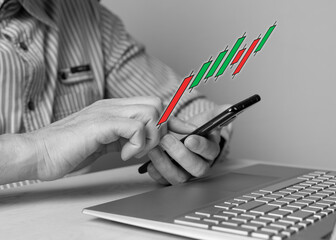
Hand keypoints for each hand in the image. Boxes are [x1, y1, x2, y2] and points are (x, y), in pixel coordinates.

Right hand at [23, 97, 164, 180]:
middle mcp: (112, 106)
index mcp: (114, 108)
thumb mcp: (104, 142)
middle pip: (157, 104)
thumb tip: (143, 143)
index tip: (181, 131)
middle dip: (160, 129)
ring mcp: (106, 112)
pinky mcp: (100, 124)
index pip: (153, 104)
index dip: (171, 118)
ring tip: (132, 152)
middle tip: (146, 147)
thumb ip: (122, 138)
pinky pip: (135, 127)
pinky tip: (122, 155)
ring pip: (151, 112)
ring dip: (149, 138)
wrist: (38, 152)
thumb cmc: (68, 150)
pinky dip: (136, 145)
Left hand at [147, 104, 230, 184]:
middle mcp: (200, 164)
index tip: (190, 138)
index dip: (200, 146)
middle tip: (166, 139)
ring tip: (154, 148)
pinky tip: (149, 162)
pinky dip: (156, 172)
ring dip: (165, 163)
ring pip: (180, 177)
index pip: (210, 152)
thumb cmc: (192, 128)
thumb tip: (228, 108)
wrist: (177, 136)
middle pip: (197, 168)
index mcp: (210, 150)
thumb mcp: (205, 117)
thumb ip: (217, 112)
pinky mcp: (170, 178)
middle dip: (180, 154)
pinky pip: (164, 181)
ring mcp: (185, 173)